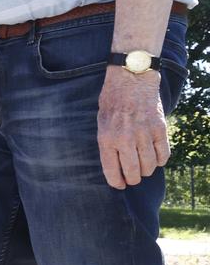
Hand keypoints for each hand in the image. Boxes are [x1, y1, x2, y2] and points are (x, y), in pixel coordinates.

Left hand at [97, 68, 167, 188]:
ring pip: (149, 166)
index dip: (117, 182)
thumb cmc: (112, 101)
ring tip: (143, 166)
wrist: (131, 80)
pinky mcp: (160, 130)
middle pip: (133, 172)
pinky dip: (160, 160)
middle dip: (133, 179)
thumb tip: (114, 165)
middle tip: (133, 177)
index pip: (112, 170)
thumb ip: (107, 143)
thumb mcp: (101, 122)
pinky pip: (163, 155)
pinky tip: (155, 157)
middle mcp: (125, 139)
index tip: (120, 185)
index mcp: (107, 138)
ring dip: (147, 170)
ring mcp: (144, 135)